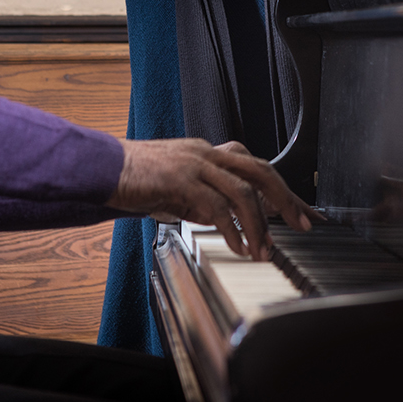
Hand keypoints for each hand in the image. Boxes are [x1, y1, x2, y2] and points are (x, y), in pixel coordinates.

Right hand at [108, 138, 321, 260]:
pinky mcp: (179, 178)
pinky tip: (236, 245)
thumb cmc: (133, 181)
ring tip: (263, 249)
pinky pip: (216, 205)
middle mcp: (206, 152)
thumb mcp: (175, 191)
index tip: (303, 212)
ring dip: (258, 223)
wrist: (98, 168)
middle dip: (286, 200)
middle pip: (260, 170)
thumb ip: (202, 201)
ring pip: (242, 189)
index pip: (256, 167)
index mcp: (207, 152)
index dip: (283, 190)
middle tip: (302, 225)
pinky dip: (231, 228)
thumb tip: (226, 222)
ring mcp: (194, 162)